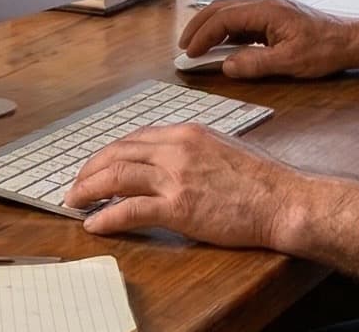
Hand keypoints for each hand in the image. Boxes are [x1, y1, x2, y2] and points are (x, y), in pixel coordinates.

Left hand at [66, 124, 308, 247]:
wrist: (284, 201)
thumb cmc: (264, 181)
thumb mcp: (225, 148)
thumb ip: (195, 150)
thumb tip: (175, 161)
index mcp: (188, 133)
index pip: (136, 138)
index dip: (110, 153)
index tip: (98, 165)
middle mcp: (177, 149)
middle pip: (118, 153)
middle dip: (90, 169)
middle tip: (76, 185)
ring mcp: (176, 177)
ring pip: (116, 176)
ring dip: (88, 189)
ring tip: (74, 202)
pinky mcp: (179, 207)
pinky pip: (130, 210)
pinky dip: (106, 217)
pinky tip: (94, 224)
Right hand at [178, 0, 358, 79]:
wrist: (350, 41)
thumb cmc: (325, 49)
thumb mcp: (290, 62)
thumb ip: (255, 64)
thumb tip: (226, 67)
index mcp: (266, 10)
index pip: (223, 18)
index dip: (203, 36)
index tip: (190, 53)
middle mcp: (265, 4)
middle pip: (221, 8)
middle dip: (199, 27)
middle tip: (184, 47)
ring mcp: (269, 9)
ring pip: (230, 12)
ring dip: (211, 27)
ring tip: (197, 46)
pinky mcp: (274, 18)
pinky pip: (242, 20)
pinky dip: (226, 31)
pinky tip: (222, 45)